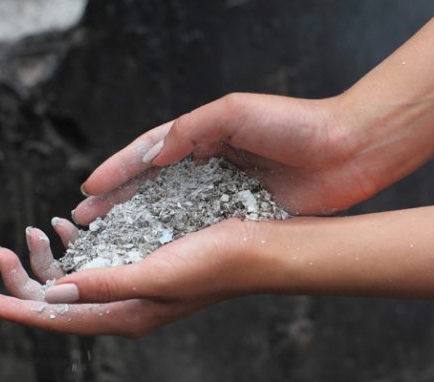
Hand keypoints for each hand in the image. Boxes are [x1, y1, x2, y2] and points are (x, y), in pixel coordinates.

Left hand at [0, 218, 263, 336]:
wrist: (253, 250)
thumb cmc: (213, 264)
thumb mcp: (156, 276)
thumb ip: (106, 285)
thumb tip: (55, 293)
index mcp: (124, 313)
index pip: (57, 318)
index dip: (17, 308)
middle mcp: (123, 304)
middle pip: (59, 299)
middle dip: (26, 277)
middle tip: (5, 246)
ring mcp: (131, 286)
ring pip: (74, 280)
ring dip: (49, 258)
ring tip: (37, 229)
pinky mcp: (141, 265)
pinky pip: (95, 263)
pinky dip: (76, 247)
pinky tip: (70, 228)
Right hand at [74, 93, 376, 222]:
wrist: (350, 149)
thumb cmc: (296, 123)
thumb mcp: (235, 111)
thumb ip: (189, 129)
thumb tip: (151, 153)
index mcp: (202, 135)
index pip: (149, 153)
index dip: (117, 170)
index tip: (89, 189)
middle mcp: (207, 164)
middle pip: (151, 186)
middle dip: (117, 202)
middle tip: (84, 221)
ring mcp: (223, 191)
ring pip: (171, 211)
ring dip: (139, 225)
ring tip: (109, 239)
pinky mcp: (243, 214)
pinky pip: (202, 229)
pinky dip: (177, 241)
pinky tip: (157, 253)